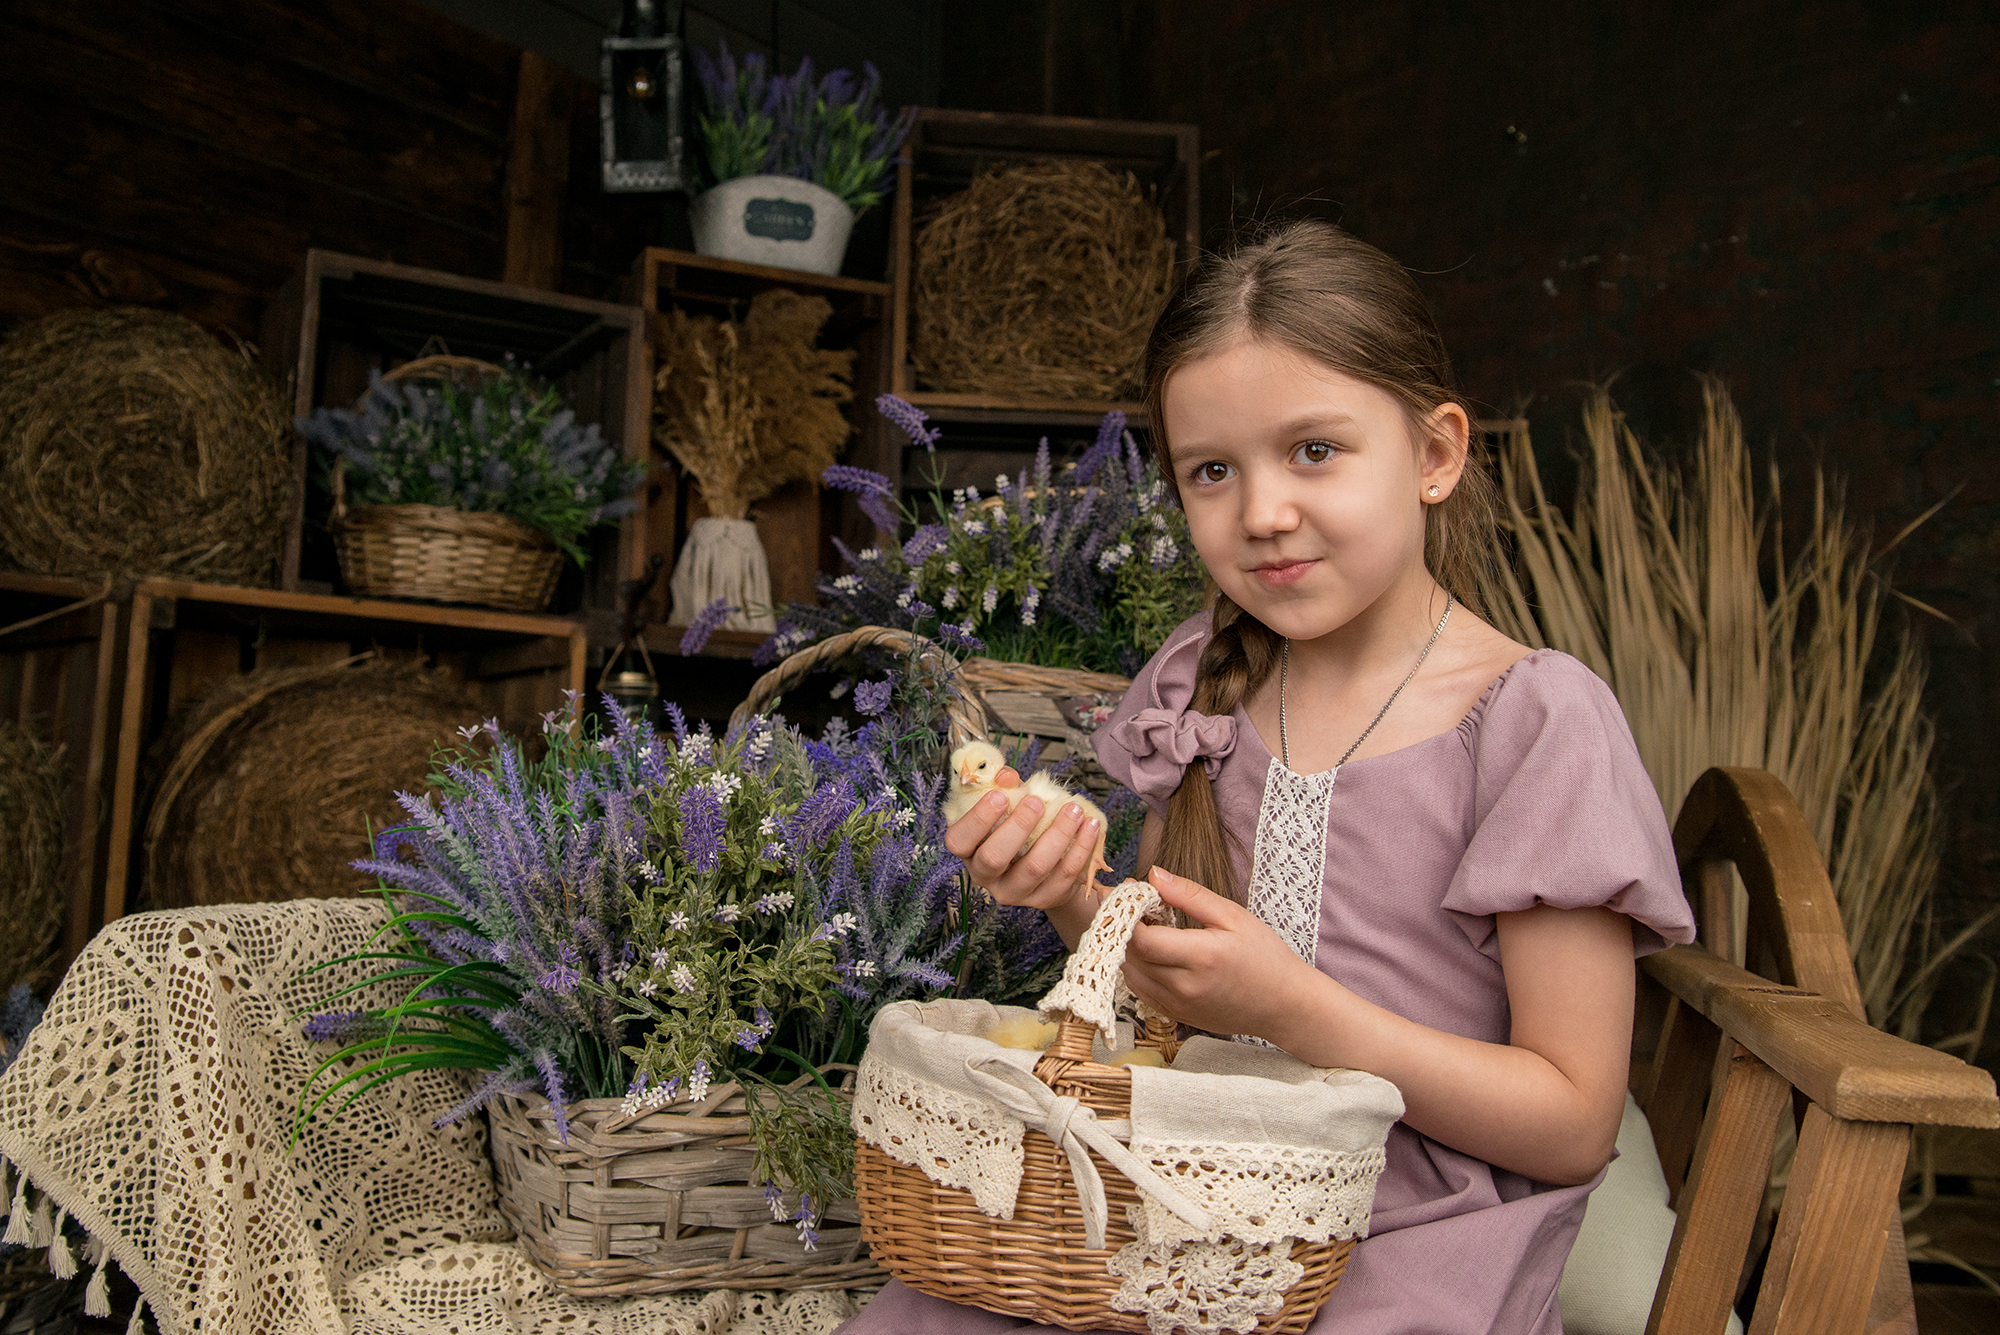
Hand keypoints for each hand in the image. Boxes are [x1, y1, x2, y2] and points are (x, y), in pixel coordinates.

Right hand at [945, 789, 1102, 914]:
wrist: (1045, 863)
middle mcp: (985, 876)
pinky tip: (1090, 825)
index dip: (978, 819)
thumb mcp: (1006, 803)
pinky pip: (1064, 875)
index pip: (959, 841)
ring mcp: (1014, 892)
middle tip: (1038, 801)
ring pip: (1035, 867)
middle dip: (1018, 826)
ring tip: (1074, 809)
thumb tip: (1007, 776)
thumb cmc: (1018, 826)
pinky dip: (1080, 847)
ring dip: (1058, 834)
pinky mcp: (1044, 899)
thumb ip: (1004, 787)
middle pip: (994, 857)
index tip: (1001, 796)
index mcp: (968, 851)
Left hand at [1122, 866, 1318, 1037]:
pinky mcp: (1177, 1016)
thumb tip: (1153, 874)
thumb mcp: (1233, 916)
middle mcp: (1184, 986)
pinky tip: (1153, 953)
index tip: (1125, 896)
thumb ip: (1189, 894)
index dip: (1125, 917)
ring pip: (1131, 975)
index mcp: (1200, 956)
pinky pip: (1141, 991)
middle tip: (1127, 907)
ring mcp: (1178, 1005)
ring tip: (1143, 928)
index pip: (1142, 939)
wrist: (1284, 1004)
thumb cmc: (1264, 956)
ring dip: (1128, 950)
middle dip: (1121, 929)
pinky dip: (1138, 970)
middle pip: (1130, 956)